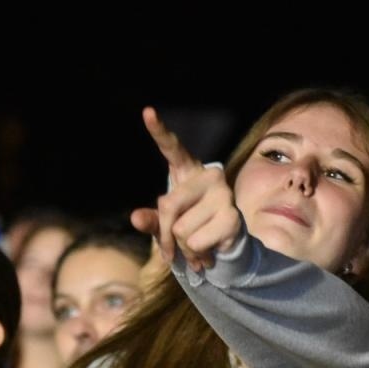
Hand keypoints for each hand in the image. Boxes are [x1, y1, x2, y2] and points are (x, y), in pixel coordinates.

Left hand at [129, 107, 242, 271]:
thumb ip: (152, 220)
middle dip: (165, 235)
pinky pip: (197, 241)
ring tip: (196, 250)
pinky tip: (207, 254)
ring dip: (184, 248)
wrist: (224, 248)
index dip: (160, 131)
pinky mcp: (232, 216)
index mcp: (188, 170)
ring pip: (182, 229)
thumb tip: (136, 218)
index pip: (172, 148)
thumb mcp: (165, 225)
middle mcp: (209, 176)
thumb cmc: (191, 229)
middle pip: (168, 206)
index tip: (147, 112)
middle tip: (172, 250)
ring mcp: (223, 195)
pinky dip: (197, 255)